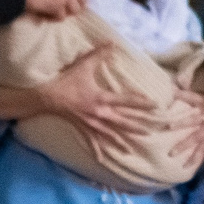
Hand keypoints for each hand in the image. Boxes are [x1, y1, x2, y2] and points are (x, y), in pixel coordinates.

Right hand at [39, 47, 159, 156]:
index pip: (127, 101)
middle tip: (154, 132)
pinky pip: (92, 142)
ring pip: (111, 135)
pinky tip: (104, 160)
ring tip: (133, 150)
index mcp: (102, 98)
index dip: (142, 103)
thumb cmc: (66, 80)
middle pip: (124, 121)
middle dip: (139, 126)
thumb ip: (99, 54)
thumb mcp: (83, 65)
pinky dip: (98, 151)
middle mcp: (100, 113)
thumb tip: (112, 43)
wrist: (47, 96)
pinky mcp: (83, 128)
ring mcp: (91, 123)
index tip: (156, 106)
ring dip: (122, 142)